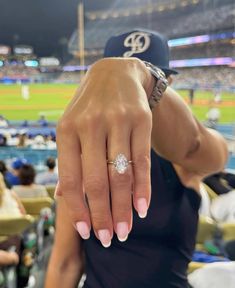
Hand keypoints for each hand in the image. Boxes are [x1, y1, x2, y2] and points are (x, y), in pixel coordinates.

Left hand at [56, 58, 152, 246]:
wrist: (116, 74)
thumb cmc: (90, 108)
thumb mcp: (71, 128)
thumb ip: (69, 161)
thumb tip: (65, 199)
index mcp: (67, 130)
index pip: (71, 180)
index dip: (79, 209)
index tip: (87, 231)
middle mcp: (91, 125)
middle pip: (98, 182)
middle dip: (104, 216)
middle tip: (110, 238)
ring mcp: (118, 121)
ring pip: (122, 175)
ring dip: (124, 208)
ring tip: (126, 230)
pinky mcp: (141, 120)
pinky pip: (142, 161)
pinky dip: (143, 188)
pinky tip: (142, 208)